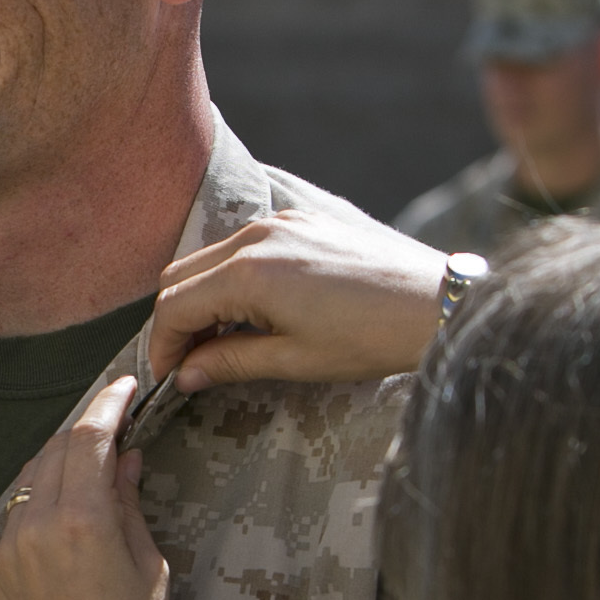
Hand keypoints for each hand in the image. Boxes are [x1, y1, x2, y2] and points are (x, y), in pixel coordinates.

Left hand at [0, 379, 170, 599]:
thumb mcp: (148, 569)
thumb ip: (129, 505)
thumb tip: (126, 458)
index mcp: (83, 523)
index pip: (89, 438)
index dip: (108, 403)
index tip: (126, 385)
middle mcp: (38, 527)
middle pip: (58, 448)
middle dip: (87, 426)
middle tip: (118, 419)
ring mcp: (12, 547)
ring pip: (33, 475)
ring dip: (63, 456)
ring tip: (98, 457)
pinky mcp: (0, 569)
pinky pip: (20, 509)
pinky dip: (45, 490)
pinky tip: (71, 499)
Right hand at [148, 210, 444, 389]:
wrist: (436, 303)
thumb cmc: (371, 337)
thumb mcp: (295, 359)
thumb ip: (231, 362)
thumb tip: (187, 375)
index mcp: (249, 272)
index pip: (174, 305)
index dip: (162, 346)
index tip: (170, 378)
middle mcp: (257, 236)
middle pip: (181, 275)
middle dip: (174, 321)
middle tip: (187, 363)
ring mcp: (281, 222)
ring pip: (210, 258)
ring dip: (202, 299)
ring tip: (220, 342)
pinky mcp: (303, 221)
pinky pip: (245, 247)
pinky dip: (232, 279)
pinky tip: (253, 313)